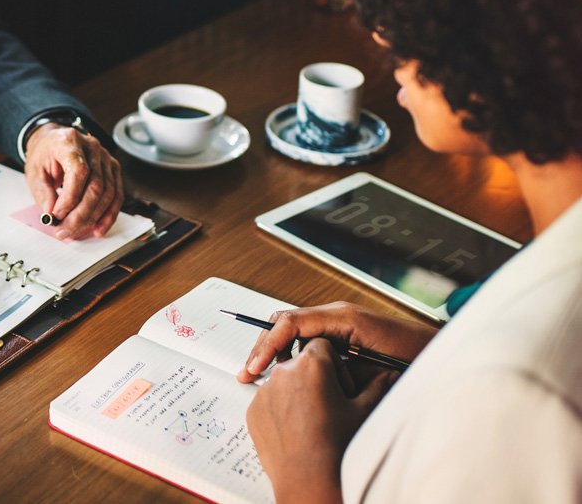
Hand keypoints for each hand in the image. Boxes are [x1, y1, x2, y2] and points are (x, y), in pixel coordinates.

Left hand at [24, 123, 122, 239]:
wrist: (53, 142)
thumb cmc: (44, 155)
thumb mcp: (34, 172)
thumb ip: (43, 193)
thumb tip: (52, 215)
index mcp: (70, 142)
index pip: (78, 171)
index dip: (70, 198)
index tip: (57, 215)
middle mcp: (92, 147)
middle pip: (96, 186)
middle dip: (80, 215)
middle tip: (64, 231)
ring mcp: (106, 158)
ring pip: (108, 194)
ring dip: (93, 218)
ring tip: (75, 232)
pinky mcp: (113, 169)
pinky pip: (116, 195)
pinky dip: (108, 215)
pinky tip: (98, 228)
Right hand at [237, 302, 436, 383]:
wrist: (442, 355)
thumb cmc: (417, 358)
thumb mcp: (373, 367)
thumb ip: (338, 365)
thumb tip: (302, 370)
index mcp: (341, 317)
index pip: (290, 322)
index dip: (267, 345)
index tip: (254, 368)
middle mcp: (336, 315)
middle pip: (284, 322)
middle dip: (262, 347)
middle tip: (247, 374)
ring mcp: (338, 323)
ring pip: (292, 331)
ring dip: (274, 352)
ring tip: (258, 375)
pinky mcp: (342, 335)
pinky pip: (307, 340)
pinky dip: (291, 355)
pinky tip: (285, 375)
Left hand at [247, 338, 397, 503]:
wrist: (309, 479)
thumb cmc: (337, 445)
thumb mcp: (363, 411)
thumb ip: (376, 385)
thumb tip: (389, 373)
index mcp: (312, 364)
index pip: (322, 345)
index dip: (334, 364)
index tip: (340, 385)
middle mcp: (283, 372)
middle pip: (300, 362)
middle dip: (314, 377)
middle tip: (328, 403)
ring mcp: (264, 391)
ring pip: (283, 382)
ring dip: (296, 392)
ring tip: (312, 419)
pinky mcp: (253, 410)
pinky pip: (268, 401)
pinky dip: (280, 409)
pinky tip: (296, 429)